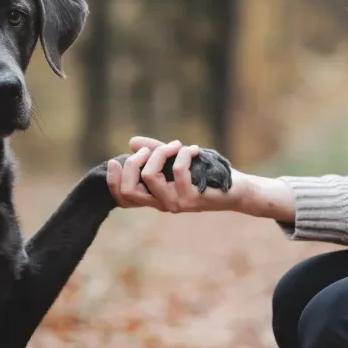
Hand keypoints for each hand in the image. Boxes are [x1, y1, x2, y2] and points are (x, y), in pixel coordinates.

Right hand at [106, 137, 235, 213]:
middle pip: (129, 189)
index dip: (112, 180)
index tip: (115, 159)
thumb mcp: (176, 159)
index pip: (123, 197)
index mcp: (155, 197)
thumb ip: (154, 152)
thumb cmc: (206, 173)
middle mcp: (162, 204)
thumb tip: (132, 142)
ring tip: (177, 145)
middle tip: (150, 149)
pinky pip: (177, 171)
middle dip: (134, 162)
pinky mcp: (191, 200)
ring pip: (150, 176)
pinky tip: (193, 150)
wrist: (235, 187)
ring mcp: (176, 204)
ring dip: (161, 153)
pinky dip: (183, 154)